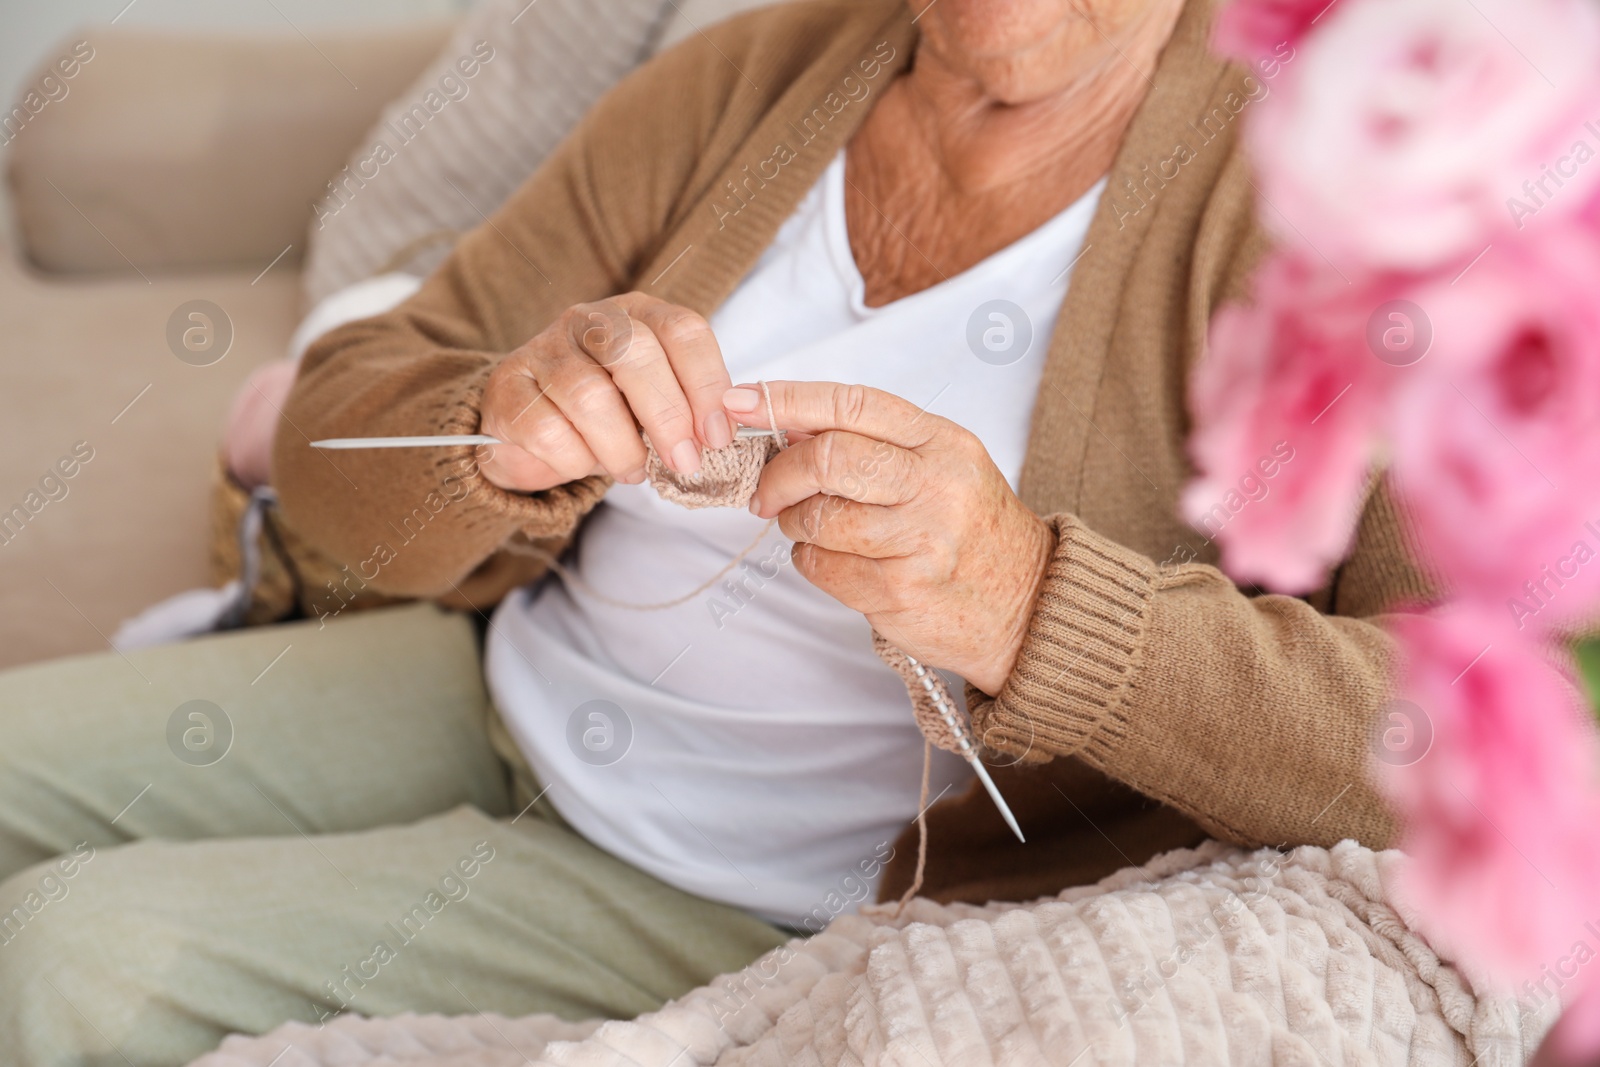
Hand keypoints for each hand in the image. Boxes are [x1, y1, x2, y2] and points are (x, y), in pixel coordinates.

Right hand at [478, 293, 734, 492]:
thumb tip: (721, 432)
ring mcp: (543, 349)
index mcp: (637, 315)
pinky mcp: (507, 387)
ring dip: (621, 446)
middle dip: (667, 416)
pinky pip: (547, 430)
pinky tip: (585, 465)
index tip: (718, 436)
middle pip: (635, 353)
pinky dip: (576, 461)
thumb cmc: (609, 414)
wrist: (530, 429)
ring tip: (633, 470)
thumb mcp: (654, 404)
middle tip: (683, 462)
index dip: (707, 384)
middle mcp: (589, 320)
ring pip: (590, 395)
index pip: (682, 331)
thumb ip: (689, 409)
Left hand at [729, 381, 1053, 694]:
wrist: (1026, 606)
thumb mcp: (940, 466)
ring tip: (813, 528)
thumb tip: (784, 421)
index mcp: (942, 442)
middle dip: (779, 474)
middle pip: (828, 459)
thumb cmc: (972, 531)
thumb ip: (872, 441)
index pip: (852, 404)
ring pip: (817, 518)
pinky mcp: (900, 590)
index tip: (739, 402)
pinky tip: (837, 560)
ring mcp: (920, 541)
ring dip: (795, 523)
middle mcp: (936, 485)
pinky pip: (822, 567)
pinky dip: (812, 561)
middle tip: (766, 492)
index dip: (786, 399)